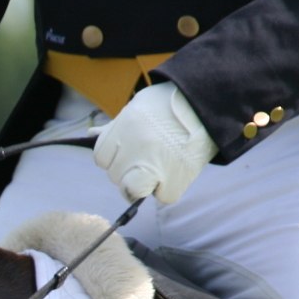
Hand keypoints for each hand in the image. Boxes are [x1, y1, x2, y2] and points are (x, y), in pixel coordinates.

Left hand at [93, 82, 215, 202]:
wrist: (208, 103)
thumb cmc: (170, 105)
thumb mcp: (137, 107)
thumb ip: (115, 126)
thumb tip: (90, 135)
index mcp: (123, 129)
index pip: (101, 158)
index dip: (114, 158)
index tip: (127, 155)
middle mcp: (134, 148)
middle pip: (115, 176)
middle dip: (127, 171)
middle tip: (147, 160)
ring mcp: (153, 165)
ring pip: (132, 190)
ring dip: (143, 184)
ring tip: (159, 168)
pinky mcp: (174, 179)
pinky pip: (162, 196)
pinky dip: (167, 189)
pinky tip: (175, 172)